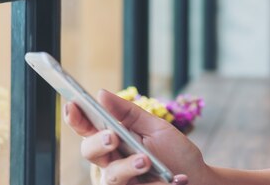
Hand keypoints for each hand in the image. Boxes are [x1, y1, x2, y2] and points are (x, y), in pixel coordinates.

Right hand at [64, 89, 211, 184]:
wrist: (197, 178)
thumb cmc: (174, 152)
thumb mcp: (156, 127)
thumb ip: (129, 113)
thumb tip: (101, 94)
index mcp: (113, 139)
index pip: (88, 128)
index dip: (76, 117)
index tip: (72, 104)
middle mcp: (112, 161)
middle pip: (90, 152)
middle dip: (98, 143)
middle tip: (113, 137)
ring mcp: (122, 181)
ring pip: (110, 178)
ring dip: (126, 168)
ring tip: (145, 161)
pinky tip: (174, 179)